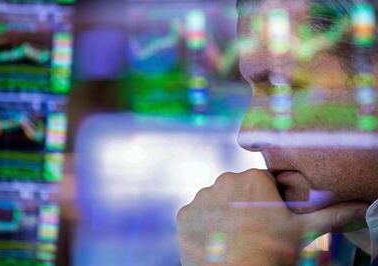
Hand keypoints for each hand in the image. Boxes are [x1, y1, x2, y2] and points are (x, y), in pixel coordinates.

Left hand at [176, 169, 367, 265]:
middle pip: (236, 189)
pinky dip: (203, 226)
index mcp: (253, 178)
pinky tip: (215, 241)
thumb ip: (332, 214)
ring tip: (233, 237)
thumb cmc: (273, 251)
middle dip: (244, 204)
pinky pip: (196, 215)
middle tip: (252, 230)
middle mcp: (223, 180)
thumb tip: (364, 206)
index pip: (261, 183)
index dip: (267, 201)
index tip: (268, 218)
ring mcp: (201, 197)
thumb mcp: (304, 231)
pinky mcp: (184, 214)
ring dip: (222, 214)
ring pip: (215, 201)